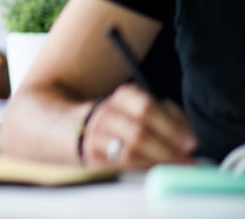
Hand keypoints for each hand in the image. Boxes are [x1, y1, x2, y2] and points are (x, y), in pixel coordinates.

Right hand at [81, 83, 196, 169]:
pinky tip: (156, 169)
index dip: (171, 125)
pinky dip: (143, 168)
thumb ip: (166, 117)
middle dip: (167, 149)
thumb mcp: (140, 108)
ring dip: (157, 161)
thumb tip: (187, 139)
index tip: (191, 141)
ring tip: (175, 166)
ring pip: (130, 151)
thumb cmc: (121, 120)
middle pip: (139, 132)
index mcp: (122, 97)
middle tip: (187, 159)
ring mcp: (96, 135)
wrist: (74, 127)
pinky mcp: (92, 156)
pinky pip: (123, 165)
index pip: (146, 107)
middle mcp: (106, 113)